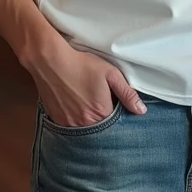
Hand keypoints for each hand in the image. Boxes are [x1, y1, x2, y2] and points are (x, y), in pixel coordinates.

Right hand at [25, 34, 147, 127]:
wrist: (51, 61)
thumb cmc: (81, 65)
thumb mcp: (110, 74)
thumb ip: (127, 93)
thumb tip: (141, 110)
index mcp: (101, 113)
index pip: (115, 124)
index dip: (116, 114)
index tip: (113, 104)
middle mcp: (85, 123)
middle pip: (100, 129)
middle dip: (102, 120)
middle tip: (98, 102)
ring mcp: (69, 124)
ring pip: (85, 130)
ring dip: (88, 121)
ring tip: (86, 103)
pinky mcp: (56, 121)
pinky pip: (70, 127)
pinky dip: (75, 120)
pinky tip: (74, 106)